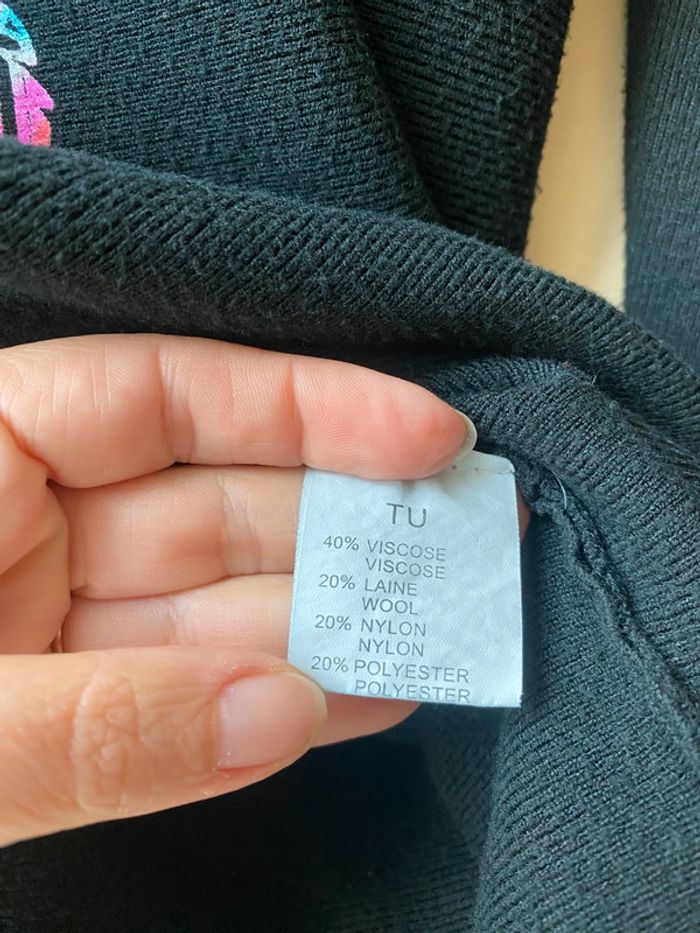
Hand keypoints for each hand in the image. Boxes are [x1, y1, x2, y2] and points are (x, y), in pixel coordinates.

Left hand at [0, 334, 481, 844]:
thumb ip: (98, 723)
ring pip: (218, 606)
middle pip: (214, 502)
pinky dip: (269, 699)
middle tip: (465, 540)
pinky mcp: (68, 712)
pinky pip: (185, 696)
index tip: (426, 435)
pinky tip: (361, 692)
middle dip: (347, 522)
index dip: (304, 407)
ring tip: (441, 620)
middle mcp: (19, 529)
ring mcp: (44, 624)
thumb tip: (282, 710)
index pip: (158, 396)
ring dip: (332, 620)